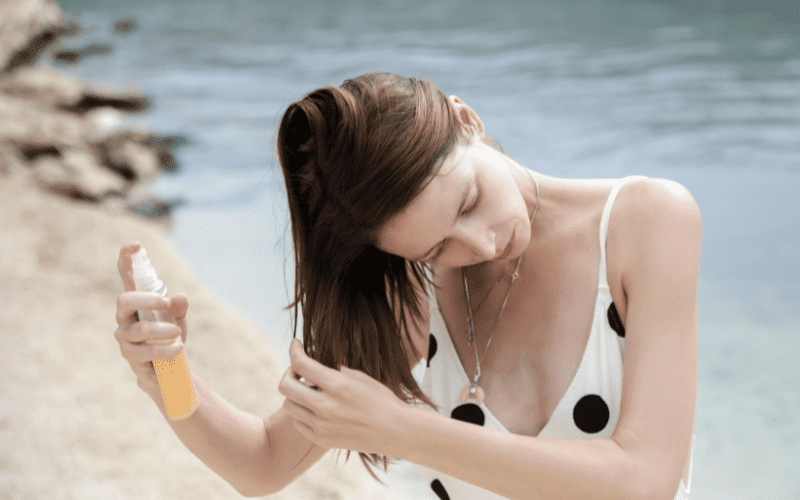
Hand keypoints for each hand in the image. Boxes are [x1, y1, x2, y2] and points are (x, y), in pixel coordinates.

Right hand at [114, 241, 188, 394]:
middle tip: (166, 302)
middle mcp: (125, 317)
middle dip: (146, 299)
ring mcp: (124, 336)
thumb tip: (180, 297)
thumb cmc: (169, 338)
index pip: (127, 277)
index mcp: (137, 303)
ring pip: (139, 329)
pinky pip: (144, 351)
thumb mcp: (179, 321)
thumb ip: (179, 309)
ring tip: (178, 334)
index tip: (136, 245)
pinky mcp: (130, 355)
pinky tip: (177, 348)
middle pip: (124, 300)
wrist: (166, 370)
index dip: (127, 259)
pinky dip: (165, 349)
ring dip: (163, 330)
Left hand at [278, 339, 410, 456]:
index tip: (296, 344)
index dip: (294, 350)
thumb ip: (336, 371)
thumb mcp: (361, 377)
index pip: (301, 364)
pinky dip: (301, 413)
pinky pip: (298, 423)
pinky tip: (314, 408)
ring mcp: (322, 425)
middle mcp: (326, 406)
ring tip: (309, 390)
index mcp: (337, 385)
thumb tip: (317, 365)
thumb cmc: (382, 400)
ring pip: (288, 405)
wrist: (395, 431)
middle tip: (298, 369)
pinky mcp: (322, 440)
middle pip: (285, 386)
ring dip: (295, 394)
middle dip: (289, 372)